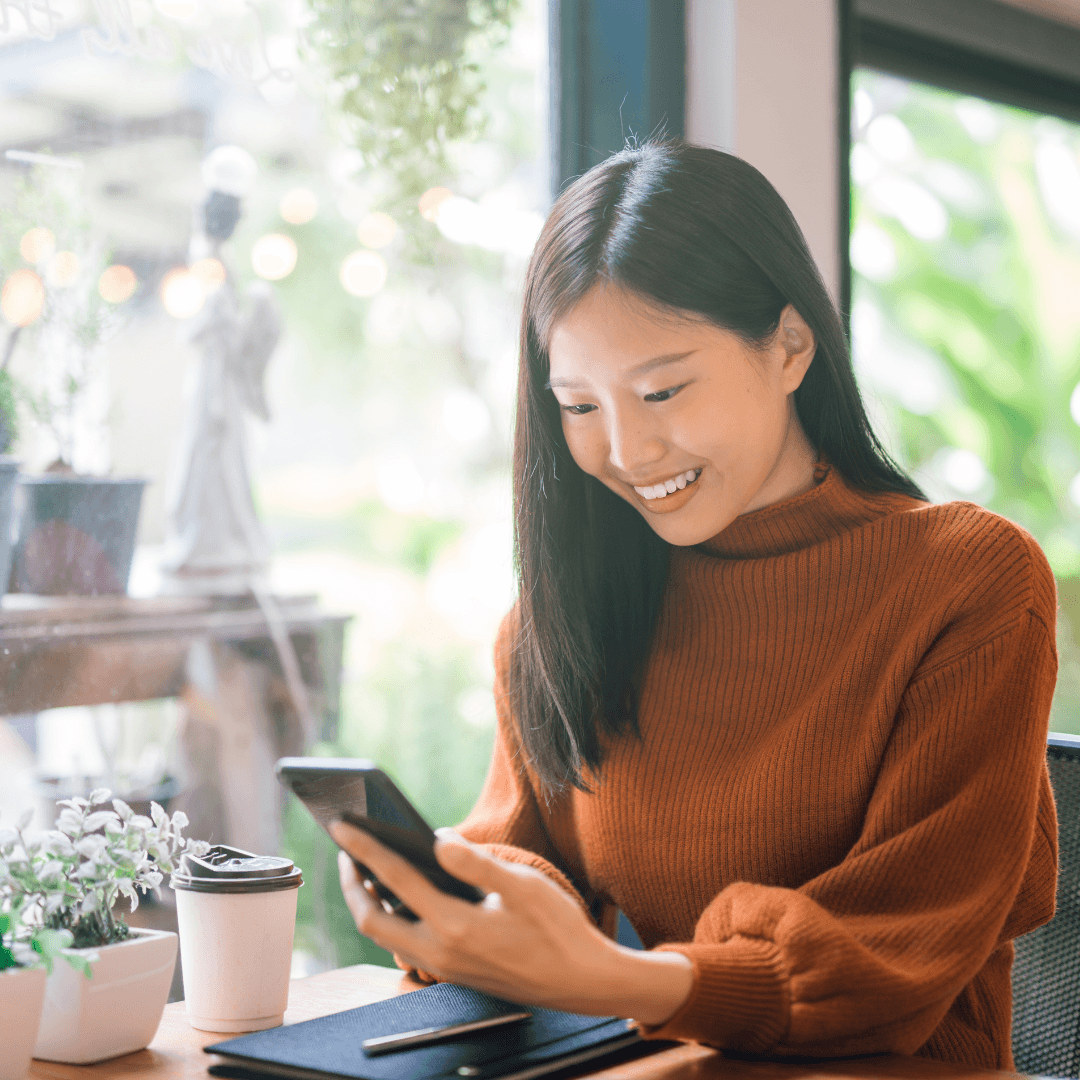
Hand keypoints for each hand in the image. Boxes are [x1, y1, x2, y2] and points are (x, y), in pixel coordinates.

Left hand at [329, 821, 692, 1023]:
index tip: (342, 827)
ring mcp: (445, 968)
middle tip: (346, 852)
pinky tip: (406, 898)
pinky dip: (394, 918)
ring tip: (367, 871)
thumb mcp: (523, 884)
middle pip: (372, 919)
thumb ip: (475, 862)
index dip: (365, 849)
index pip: (394, 879)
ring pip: (386, 936)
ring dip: (370, 903)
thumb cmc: (559, 930)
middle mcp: (441, 952)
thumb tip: (438, 837)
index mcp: (455, 926)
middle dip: (352, 884)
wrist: (583, 982)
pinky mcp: (454, 972)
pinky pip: (407, 945)